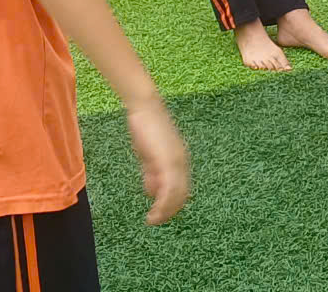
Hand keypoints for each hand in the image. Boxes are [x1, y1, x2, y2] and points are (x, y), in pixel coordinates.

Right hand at [126, 101, 191, 225]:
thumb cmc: (145, 128)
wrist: (144, 108)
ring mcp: (177, 163)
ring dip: (165, 211)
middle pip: (182, 195)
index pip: (182, 188)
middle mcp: (182, 163)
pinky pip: (168, 189)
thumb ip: (152, 172)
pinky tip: (153, 211)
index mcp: (180, 161)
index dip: (172, 203)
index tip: (160, 213)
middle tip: (156, 220)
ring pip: (176, 195)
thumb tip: (152, 191)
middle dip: (169, 210)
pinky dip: (162, 204)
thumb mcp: (149, 155)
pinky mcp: (168, 162)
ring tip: (153, 220)